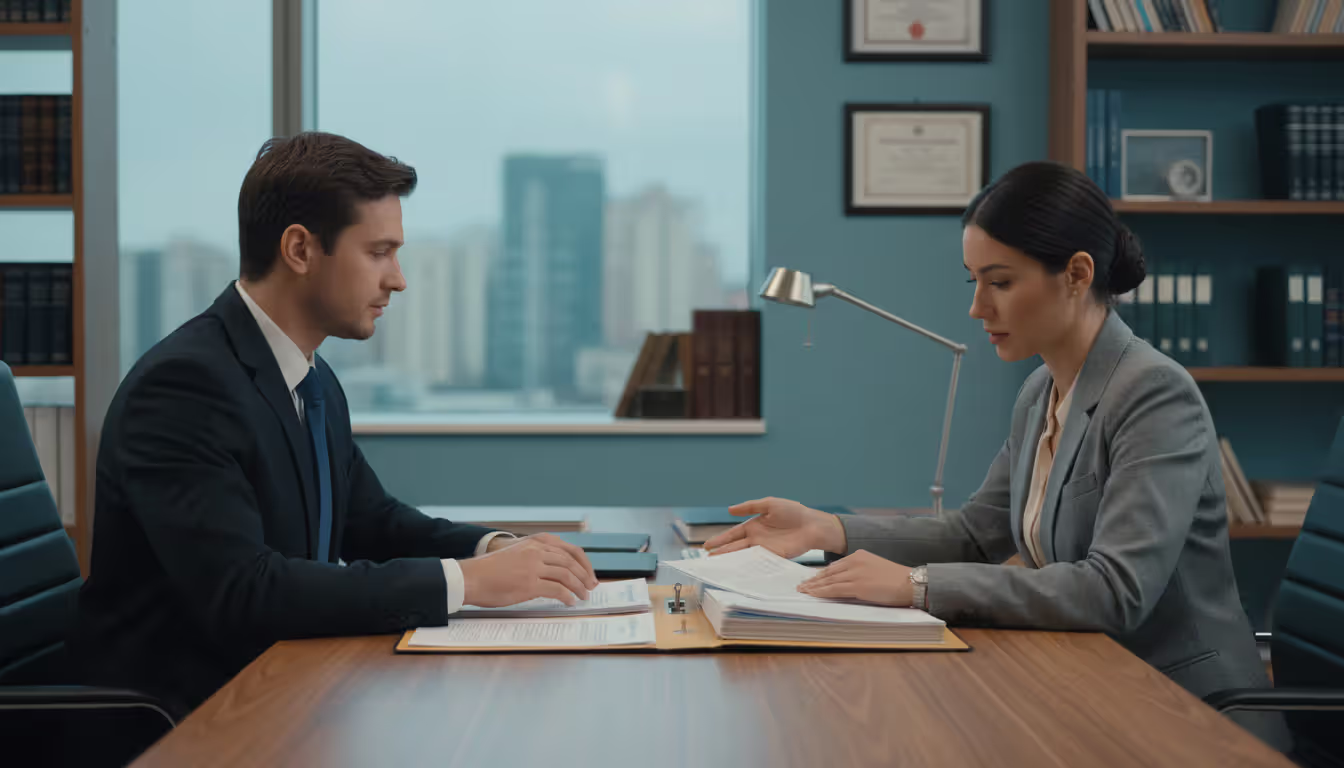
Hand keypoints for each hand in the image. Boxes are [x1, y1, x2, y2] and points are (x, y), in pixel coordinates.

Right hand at [459, 533, 599, 607]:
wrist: (471, 577)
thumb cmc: (489, 570)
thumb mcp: (516, 554)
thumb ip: (534, 557)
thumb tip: (552, 572)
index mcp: (535, 543)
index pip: (569, 550)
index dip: (583, 563)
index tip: (589, 573)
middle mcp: (537, 551)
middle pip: (571, 562)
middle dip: (584, 576)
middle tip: (591, 587)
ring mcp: (534, 567)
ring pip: (567, 575)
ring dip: (579, 587)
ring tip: (583, 596)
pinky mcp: (530, 584)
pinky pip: (557, 590)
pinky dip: (567, 596)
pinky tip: (569, 602)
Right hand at [703, 497, 846, 558]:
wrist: (812, 525)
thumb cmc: (793, 512)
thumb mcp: (769, 504)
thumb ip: (750, 507)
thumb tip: (729, 510)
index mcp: (753, 526)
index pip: (733, 534)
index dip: (720, 540)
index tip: (707, 546)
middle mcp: (756, 539)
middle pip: (735, 547)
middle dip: (721, 552)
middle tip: (707, 559)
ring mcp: (764, 549)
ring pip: (743, 555)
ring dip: (731, 560)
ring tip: (717, 565)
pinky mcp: (774, 557)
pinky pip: (757, 562)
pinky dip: (747, 566)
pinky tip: (737, 569)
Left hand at [797, 550, 913, 605]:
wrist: (910, 583)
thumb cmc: (896, 579)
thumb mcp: (874, 568)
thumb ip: (859, 571)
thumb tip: (845, 581)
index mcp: (859, 555)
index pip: (835, 565)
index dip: (822, 573)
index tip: (812, 578)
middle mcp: (855, 561)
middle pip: (829, 572)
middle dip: (814, 579)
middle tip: (802, 585)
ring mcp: (855, 573)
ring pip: (829, 581)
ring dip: (814, 587)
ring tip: (804, 591)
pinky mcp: (857, 585)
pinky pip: (834, 589)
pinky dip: (822, 592)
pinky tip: (813, 595)